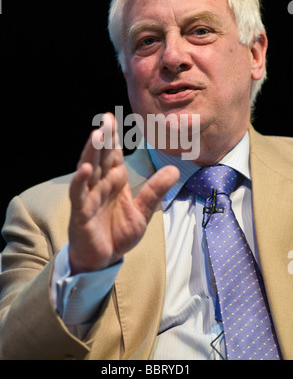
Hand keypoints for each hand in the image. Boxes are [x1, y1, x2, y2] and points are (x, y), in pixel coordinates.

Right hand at [68, 113, 179, 274]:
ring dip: (91, 153)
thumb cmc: (118, 233)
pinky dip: (80, 181)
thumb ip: (155, 190)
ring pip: (88, 170)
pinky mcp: (81, 212)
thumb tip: (174, 169)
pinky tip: (85, 169)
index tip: (114, 119)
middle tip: (106, 118)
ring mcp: (89, 197)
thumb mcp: (143, 211)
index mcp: (115, 181)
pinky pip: (79, 194)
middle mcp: (101, 184)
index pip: (114, 155)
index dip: (114, 138)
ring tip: (96, 135)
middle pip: (101, 157)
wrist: (104, 260)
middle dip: (103, 138)